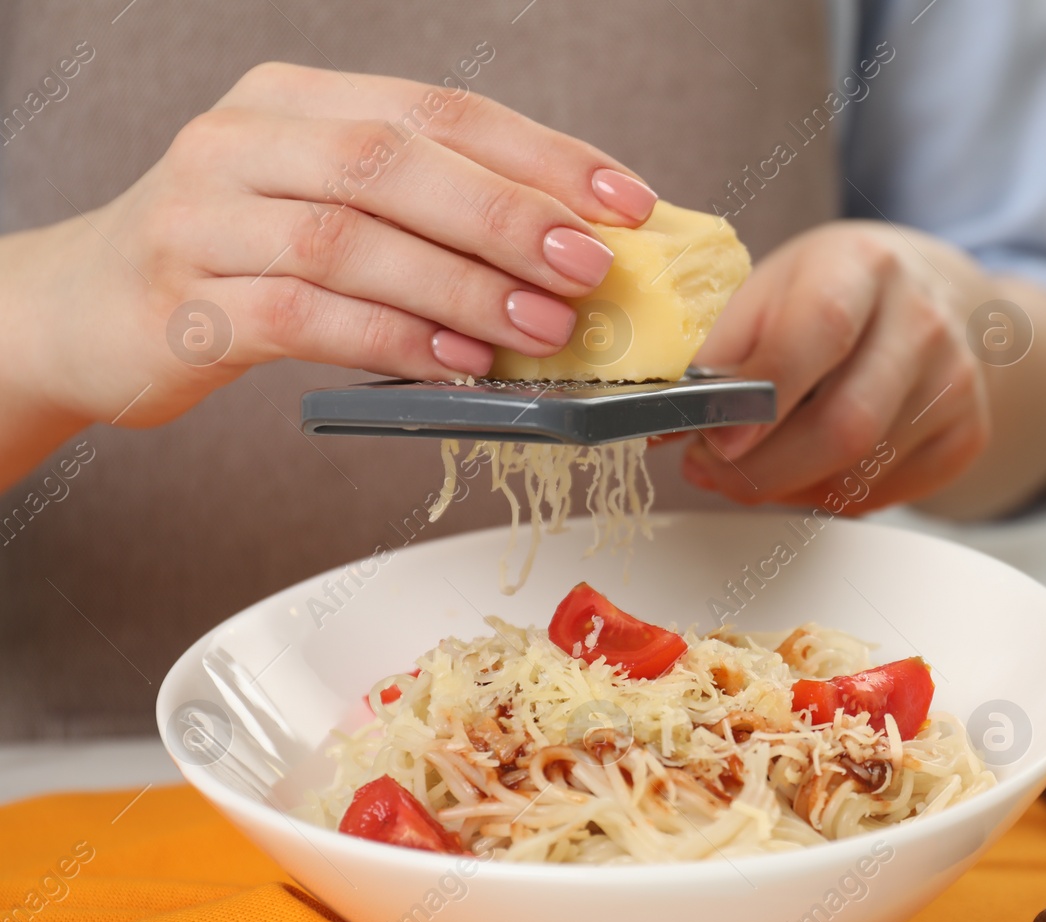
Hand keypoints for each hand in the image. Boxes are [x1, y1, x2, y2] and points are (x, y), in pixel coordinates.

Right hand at [11, 62, 657, 432]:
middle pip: (395, 161)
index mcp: (296, 98)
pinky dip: (394, 338)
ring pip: (351, 237)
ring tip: (544, 326)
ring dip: (463, 285)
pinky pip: (305, 316)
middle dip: (509, 215)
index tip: (628, 202)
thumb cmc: (234, 261)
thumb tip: (569, 253)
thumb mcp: (322, 206)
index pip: (440, 109)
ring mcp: (204, 217)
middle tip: (592, 266)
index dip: (542, 153)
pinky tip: (460, 364)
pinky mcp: (183, 303)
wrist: (82, 312)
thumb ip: (426, 214)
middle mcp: (244, 139)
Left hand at [684, 221, 991, 513]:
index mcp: (863, 265)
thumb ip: (721, 348)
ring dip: (786, 486)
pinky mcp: (967, 435)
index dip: (762, 396)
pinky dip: (826, 495)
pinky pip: (881, 495)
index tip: (713, 438)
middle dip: (762, 469)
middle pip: (846, 426)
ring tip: (752, 463)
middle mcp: (923, 321)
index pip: (818, 332)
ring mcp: (955, 383)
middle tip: (711, 469)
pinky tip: (805, 466)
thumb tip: (668, 423)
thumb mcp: (770, 288)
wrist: (928, 296)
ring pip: (859, 473)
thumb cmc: (831, 292)